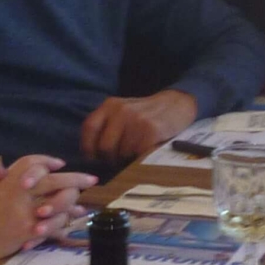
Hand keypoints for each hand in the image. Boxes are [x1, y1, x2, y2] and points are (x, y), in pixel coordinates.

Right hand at [0, 155, 97, 264]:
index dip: (46, 160)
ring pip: (59, 202)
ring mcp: (25, 215)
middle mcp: (18, 196)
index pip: (30, 163)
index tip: (59, 163)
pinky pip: (54, 224)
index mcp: (5, 184)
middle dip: (75, 178)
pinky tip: (72, 220)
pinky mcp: (29, 233)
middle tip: (91, 179)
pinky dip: (65, 222)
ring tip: (80, 203)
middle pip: (53, 180)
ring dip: (72, 201)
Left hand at [80, 89, 198, 163]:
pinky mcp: (151, 131)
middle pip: (104, 146)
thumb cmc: (146, 115)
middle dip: (110, 158)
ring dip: (126, 159)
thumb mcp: (123, 112)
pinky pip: (137, 154)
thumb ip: (107, 126)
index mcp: (110, 105)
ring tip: (134, 154)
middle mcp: (121, 110)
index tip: (94, 158)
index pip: (89, 128)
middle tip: (119, 160)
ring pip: (121, 153)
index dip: (88, 148)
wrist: (177, 104)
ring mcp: (136, 120)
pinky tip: (145, 152)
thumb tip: (92, 155)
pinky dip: (139, 158)